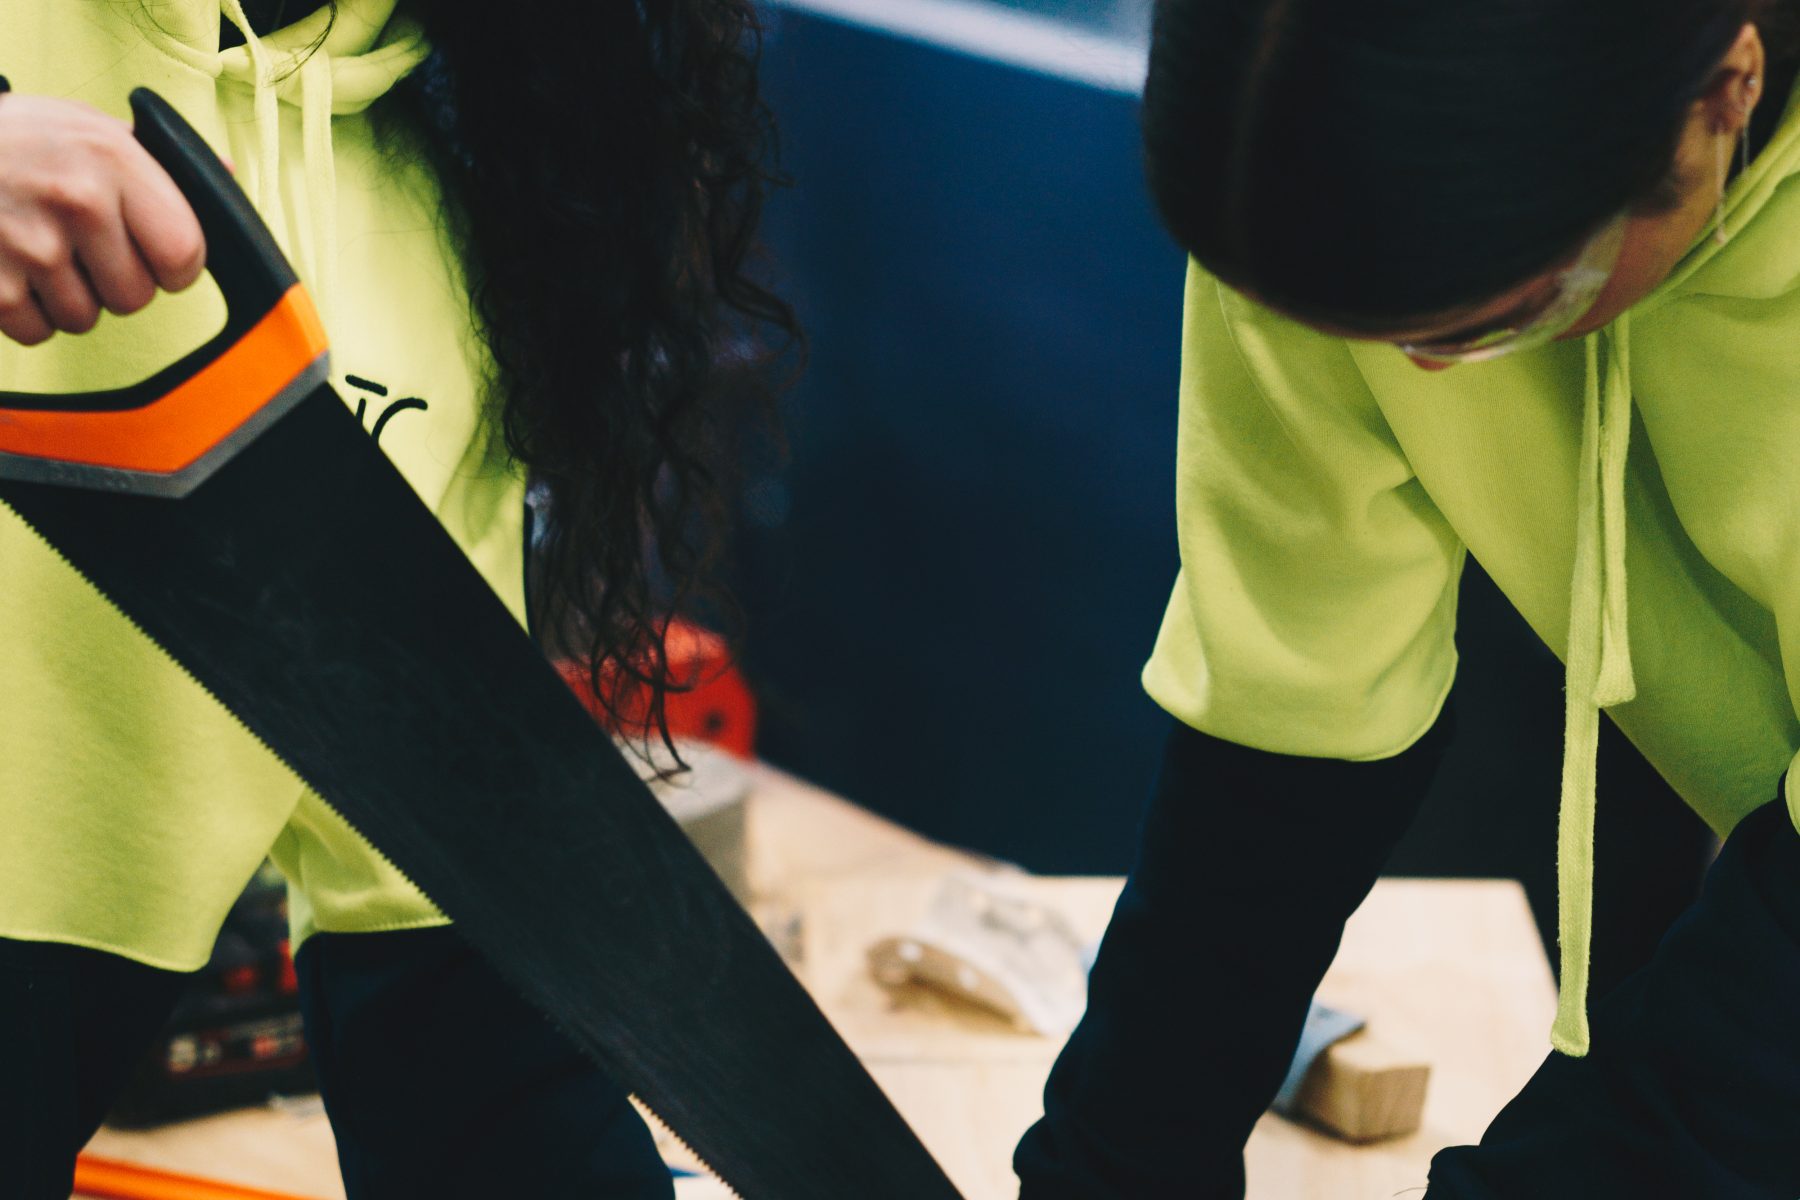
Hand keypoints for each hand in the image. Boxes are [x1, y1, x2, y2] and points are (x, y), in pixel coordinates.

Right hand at [0, 92, 204, 345]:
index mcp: (113, 160)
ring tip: (39, 251)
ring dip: (68, 297)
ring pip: (85, 318)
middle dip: (114, 282)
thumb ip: (152, 157)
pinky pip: (38, 331)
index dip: (174, 267)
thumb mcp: (85, 126)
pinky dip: (27, 312)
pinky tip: (11, 268)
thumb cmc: (14, 139)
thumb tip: (225, 175)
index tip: (154, 257)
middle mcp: (77, 202)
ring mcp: (31, 245)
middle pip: (135, 296)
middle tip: (81, 247)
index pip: (184, 252)